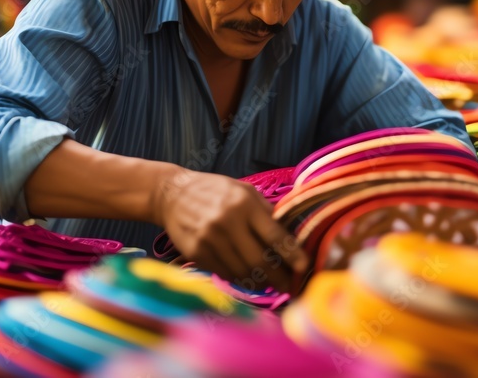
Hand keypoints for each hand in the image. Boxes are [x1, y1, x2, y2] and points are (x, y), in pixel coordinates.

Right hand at [152, 167, 308, 292]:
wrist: (172, 195)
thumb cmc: (215, 191)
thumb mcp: (244, 191)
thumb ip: (266, 212)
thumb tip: (291, 237)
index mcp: (244, 204)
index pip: (274, 235)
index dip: (292, 255)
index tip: (305, 268)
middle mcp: (227, 222)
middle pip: (260, 260)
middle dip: (279, 277)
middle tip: (290, 286)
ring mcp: (209, 239)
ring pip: (242, 271)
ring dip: (260, 281)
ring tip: (271, 283)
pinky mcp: (196, 253)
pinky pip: (225, 273)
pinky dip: (241, 279)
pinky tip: (249, 277)